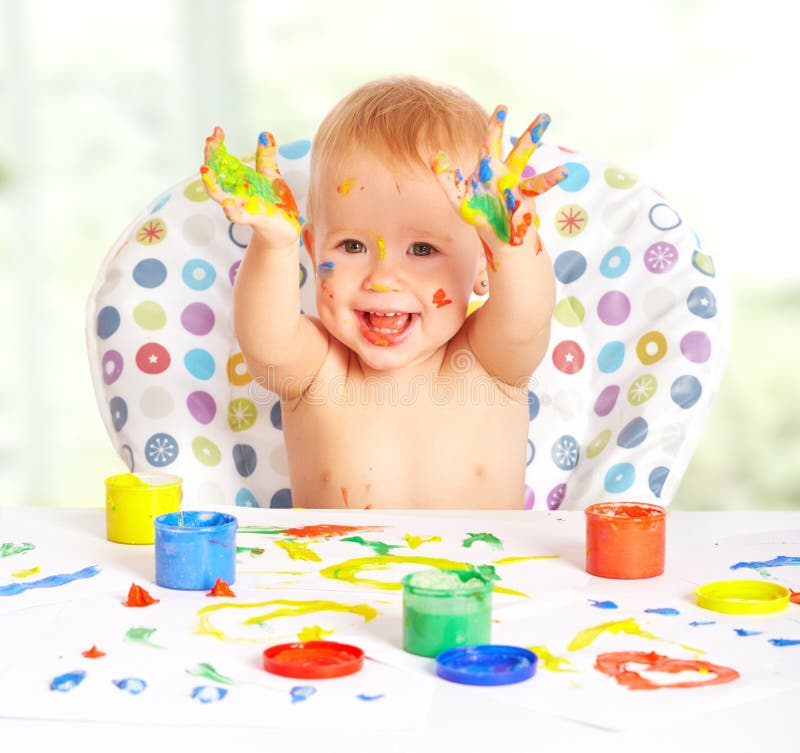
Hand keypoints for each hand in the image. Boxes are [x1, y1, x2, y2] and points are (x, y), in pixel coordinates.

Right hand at [201, 127, 300, 245]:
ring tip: (204, 170)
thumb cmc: (274, 202)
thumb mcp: (271, 175)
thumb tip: (265, 133)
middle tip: (208, 142)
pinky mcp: (256, 219)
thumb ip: (266, 156)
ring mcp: (243, 206)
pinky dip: (232, 212)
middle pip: (216, 175)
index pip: (222, 161)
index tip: (217, 130)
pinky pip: (241, 216)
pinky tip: (227, 204)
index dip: (218, 146)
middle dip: (211, 159)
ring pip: (221, 196)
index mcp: (239, 180)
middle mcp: (236, 193)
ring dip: (211, 184)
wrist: (285, 229)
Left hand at [433, 107, 567, 248]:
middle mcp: (502, 170)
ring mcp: (515, 181)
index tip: (502, 108)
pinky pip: (539, 185)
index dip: (494, 127)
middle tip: (514, 108)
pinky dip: (552, 178)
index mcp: (487, 168)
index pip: (488, 144)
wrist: (499, 234)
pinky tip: (565, 171)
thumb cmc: (479, 214)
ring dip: (532, 138)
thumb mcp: (458, 198)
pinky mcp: (525, 195)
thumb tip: (435, 155)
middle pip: (504, 145)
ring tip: (545, 119)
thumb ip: (447, 178)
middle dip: (506, 128)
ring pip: (523, 156)